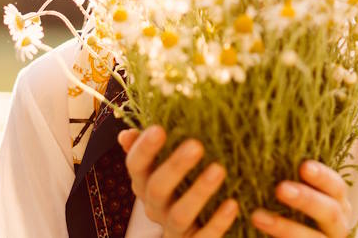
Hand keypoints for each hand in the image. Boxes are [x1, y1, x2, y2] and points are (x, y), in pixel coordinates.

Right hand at [118, 126, 238, 236]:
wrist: (191, 232)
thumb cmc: (179, 188)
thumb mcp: (162, 168)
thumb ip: (147, 149)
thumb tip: (125, 135)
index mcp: (144, 183)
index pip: (135, 165)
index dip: (144, 149)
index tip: (159, 129)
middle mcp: (154, 207)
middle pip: (156, 188)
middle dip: (175, 167)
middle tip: (196, 145)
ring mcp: (172, 229)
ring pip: (179, 215)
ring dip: (199, 192)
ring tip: (218, 170)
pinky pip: (203, 237)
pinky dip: (217, 222)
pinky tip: (232, 204)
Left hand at [250, 160, 352, 236]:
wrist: (292, 234)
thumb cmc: (295, 211)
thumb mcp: (298, 194)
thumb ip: (291, 181)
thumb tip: (268, 152)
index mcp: (338, 203)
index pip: (336, 187)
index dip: (323, 177)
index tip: (304, 166)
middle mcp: (339, 224)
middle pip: (330, 212)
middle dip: (306, 200)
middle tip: (281, 188)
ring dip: (286, 227)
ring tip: (258, 216)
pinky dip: (279, 237)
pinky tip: (259, 228)